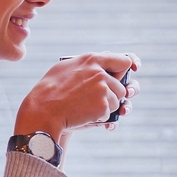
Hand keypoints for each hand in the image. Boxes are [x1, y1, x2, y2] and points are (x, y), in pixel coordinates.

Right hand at [16, 52, 140, 142]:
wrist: (43, 111)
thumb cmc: (49, 89)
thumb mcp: (65, 67)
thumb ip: (86, 64)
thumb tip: (100, 63)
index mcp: (92, 59)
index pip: (124, 61)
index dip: (128, 68)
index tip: (133, 72)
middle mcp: (101, 73)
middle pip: (122, 86)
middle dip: (112, 94)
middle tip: (93, 98)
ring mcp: (103, 89)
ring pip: (117, 101)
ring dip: (106, 107)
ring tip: (84, 106)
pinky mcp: (103, 106)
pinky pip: (109, 113)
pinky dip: (99, 117)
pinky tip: (83, 114)